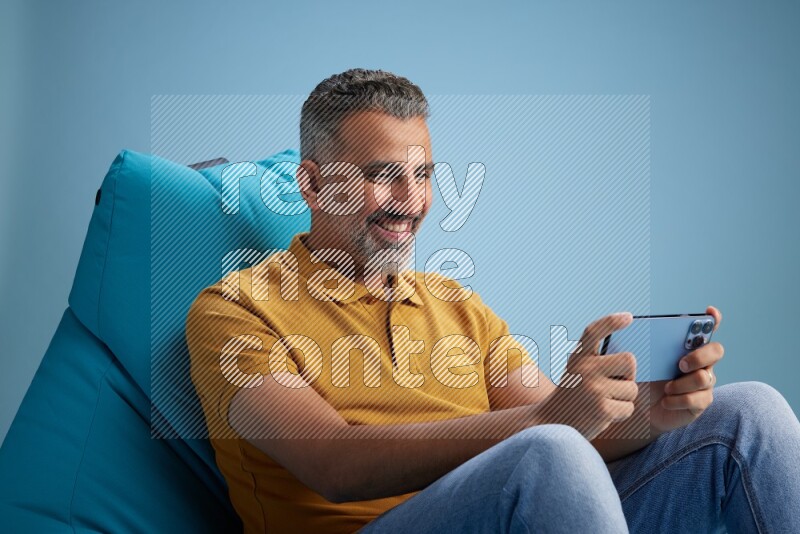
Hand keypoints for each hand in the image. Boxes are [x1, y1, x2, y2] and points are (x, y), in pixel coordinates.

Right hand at [541, 312, 639, 439]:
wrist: (552, 424)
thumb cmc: (572, 396)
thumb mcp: (577, 372)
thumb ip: (597, 363)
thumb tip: (630, 361)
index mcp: (578, 357)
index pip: (593, 331)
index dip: (611, 322)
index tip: (628, 317)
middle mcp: (585, 369)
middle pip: (629, 361)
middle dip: (628, 375)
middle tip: (612, 385)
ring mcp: (594, 389)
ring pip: (632, 389)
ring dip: (623, 398)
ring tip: (603, 403)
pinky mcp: (602, 410)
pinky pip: (628, 408)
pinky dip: (620, 413)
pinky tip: (603, 415)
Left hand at [648, 306, 723, 433]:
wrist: (641, 408)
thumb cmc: (643, 379)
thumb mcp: (640, 362)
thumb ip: (642, 347)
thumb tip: (633, 331)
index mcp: (686, 347)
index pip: (706, 329)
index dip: (712, 320)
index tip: (709, 312)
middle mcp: (701, 362)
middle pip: (716, 350)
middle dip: (700, 355)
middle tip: (680, 364)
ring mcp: (704, 382)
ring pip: (705, 378)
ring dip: (681, 384)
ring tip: (666, 388)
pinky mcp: (701, 402)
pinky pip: (696, 399)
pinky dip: (678, 400)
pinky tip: (666, 401)